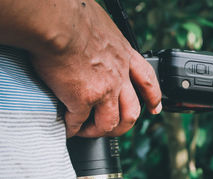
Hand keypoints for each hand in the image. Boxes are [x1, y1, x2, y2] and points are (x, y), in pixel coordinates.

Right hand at [30, 0, 161, 137]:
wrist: (57, 21)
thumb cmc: (71, 13)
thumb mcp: (101, 25)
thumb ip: (102, 39)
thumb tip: (92, 38)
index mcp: (124, 54)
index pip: (147, 79)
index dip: (153, 97)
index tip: (155, 109)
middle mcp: (118, 75)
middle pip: (132, 112)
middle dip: (123, 125)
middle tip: (111, 129)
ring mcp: (103, 90)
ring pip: (109, 123)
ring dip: (97, 131)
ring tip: (84, 130)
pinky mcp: (82, 100)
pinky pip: (78, 122)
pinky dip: (71, 128)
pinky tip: (65, 128)